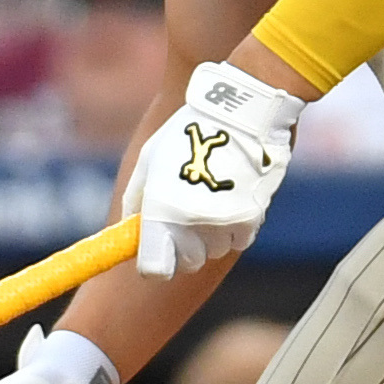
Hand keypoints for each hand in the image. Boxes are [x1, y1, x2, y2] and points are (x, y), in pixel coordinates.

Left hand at [122, 61, 302, 278]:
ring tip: (209, 200)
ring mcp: (223, 225)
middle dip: (182, 247)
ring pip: (213, 251)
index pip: (154, 269)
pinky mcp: (251, 220)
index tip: (154, 250)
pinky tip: (230, 200)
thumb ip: (137, 198)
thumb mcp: (150, 159)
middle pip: (186, 263)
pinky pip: (238, 240)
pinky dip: (233, 228)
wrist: (238, 114)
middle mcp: (192, 226)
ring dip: (209, 236)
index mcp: (161, 213)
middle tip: (182, 221)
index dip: (153, 262)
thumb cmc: (186, 133)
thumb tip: (133, 224)